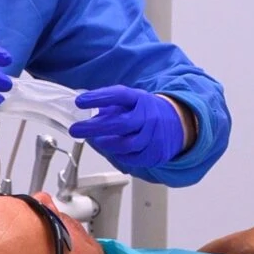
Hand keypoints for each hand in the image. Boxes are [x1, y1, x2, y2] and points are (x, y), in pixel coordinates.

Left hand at [69, 86, 186, 171]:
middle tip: (75, 129)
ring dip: (106, 144)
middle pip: (120, 124)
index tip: (80, 101)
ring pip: (125, 145)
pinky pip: (131, 158)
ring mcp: (154, 136)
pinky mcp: (155, 153)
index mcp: (140, 99)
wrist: (178, 124)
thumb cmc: (145, 112)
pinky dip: (118, 155)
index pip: (119, 95)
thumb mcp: (131, 102)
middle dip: (94, 128)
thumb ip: (111, 105)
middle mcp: (149, 116)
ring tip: (97, 141)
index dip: (99, 97)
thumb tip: (85, 110)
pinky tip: (114, 149)